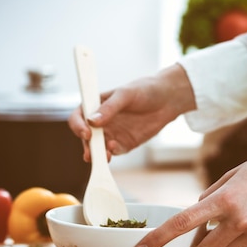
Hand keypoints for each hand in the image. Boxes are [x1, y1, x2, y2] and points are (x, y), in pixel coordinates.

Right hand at [68, 63, 195, 161]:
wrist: (167, 100)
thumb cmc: (144, 90)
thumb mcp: (126, 95)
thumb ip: (109, 108)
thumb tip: (92, 121)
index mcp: (96, 105)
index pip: (79, 117)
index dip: (78, 126)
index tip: (87, 133)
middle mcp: (101, 121)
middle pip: (86, 137)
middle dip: (87, 146)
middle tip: (91, 153)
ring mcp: (112, 133)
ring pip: (99, 148)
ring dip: (98, 154)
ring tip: (104, 156)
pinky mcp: (124, 143)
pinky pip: (114, 151)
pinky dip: (112, 152)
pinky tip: (114, 149)